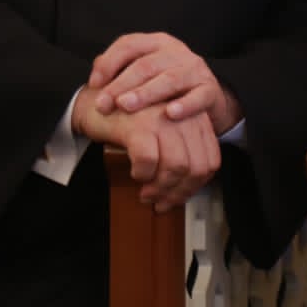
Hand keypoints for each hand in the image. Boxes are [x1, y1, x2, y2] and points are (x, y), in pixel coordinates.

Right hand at [73, 87, 220, 210]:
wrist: (96, 104)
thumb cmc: (130, 123)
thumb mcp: (164, 136)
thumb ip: (180, 154)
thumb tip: (184, 193)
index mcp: (195, 119)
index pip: (210, 161)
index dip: (195, 186)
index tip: (178, 197)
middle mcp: (184, 116)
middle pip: (196, 167)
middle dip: (178, 193)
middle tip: (160, 202)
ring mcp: (162, 118)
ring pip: (176, 167)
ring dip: (160, 188)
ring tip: (146, 193)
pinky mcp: (139, 124)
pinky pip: (149, 160)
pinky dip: (142, 174)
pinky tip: (136, 174)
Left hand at [89, 32, 241, 133]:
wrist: (205, 97)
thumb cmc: (165, 86)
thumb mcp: (144, 73)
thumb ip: (119, 71)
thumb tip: (95, 77)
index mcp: (156, 43)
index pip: (129, 44)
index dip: (109, 62)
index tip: (93, 84)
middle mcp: (176, 52)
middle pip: (146, 64)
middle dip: (121, 85)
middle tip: (103, 104)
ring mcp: (194, 69)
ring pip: (169, 79)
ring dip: (146, 93)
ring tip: (126, 106)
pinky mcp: (210, 89)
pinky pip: (198, 96)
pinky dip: (185, 105)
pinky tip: (170, 114)